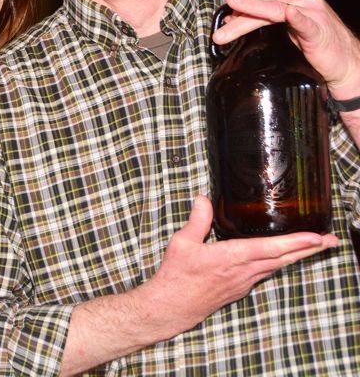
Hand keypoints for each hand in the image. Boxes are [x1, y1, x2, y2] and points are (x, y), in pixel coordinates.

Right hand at [136, 196, 336, 338]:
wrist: (173, 305)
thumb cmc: (178, 275)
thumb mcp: (182, 242)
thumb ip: (197, 220)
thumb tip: (203, 198)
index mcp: (231, 257)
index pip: (271, 249)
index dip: (296, 242)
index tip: (316, 237)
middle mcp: (244, 271)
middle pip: (284, 258)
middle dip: (309, 249)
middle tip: (331, 240)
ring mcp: (244, 281)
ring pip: (278, 266)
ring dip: (298, 255)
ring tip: (316, 246)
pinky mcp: (240, 287)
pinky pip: (266, 272)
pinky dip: (280, 262)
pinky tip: (284, 258)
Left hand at [212, 0, 359, 98]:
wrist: (342, 59)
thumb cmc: (311, 38)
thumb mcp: (284, 21)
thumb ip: (262, 14)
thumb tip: (231, 16)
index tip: (223, 10)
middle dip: (237, 14)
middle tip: (218, 32)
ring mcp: (311, 8)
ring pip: (272, 10)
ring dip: (246, 21)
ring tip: (226, 32)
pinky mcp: (317, 27)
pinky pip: (302, 19)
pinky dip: (292, 16)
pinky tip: (286, 14)